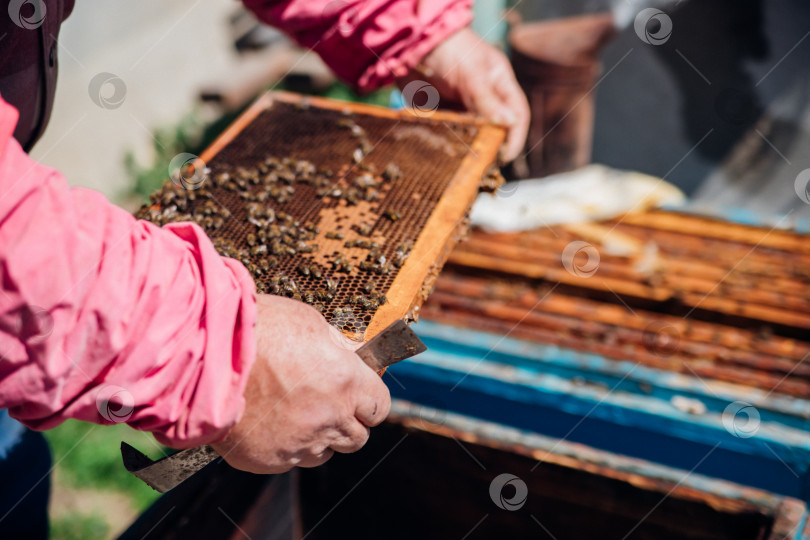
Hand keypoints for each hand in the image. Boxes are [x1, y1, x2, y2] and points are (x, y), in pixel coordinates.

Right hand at [211, 294, 390, 472]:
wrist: (204, 353)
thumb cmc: (258, 329)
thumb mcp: (309, 322)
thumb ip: (338, 347)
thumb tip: (354, 356)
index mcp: (347, 383)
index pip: (380, 407)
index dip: (368, 400)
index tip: (357, 393)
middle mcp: (329, 419)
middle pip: (356, 437)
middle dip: (346, 422)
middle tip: (324, 402)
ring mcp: (299, 444)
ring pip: (323, 453)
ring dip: (316, 436)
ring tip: (290, 411)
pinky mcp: (268, 460)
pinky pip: (288, 460)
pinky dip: (284, 446)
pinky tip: (266, 421)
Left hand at [398, 27, 529, 162]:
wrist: (412, 43)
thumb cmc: (449, 48)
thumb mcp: (471, 73)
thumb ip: (487, 99)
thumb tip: (510, 123)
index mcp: (499, 83)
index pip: (517, 113)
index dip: (515, 136)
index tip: (506, 156)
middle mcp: (484, 96)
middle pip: (495, 128)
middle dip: (491, 145)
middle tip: (483, 162)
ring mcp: (462, 105)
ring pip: (472, 133)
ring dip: (468, 145)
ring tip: (463, 158)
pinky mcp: (442, 111)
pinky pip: (449, 131)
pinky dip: (447, 140)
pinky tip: (443, 148)